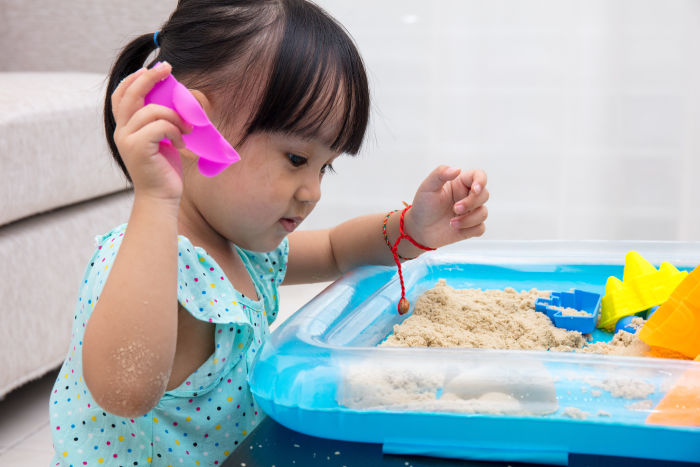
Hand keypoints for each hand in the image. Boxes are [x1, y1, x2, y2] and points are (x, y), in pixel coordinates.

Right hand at [111, 61, 191, 201]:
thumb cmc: (164, 169)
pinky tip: (181, 144)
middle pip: (130, 94)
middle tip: (168, 68)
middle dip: (149, 77)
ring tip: (186, 131)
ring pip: (151, 111)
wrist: (161, 197)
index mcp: (124, 128)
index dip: (134, 78)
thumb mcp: (161, 139)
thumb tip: (171, 95)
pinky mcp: (138, 147)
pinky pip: (160, 125)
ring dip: (175, 117)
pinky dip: (175, 131)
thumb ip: (159, 120)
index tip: (152, 69)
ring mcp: (127, 139)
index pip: (121, 95)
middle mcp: (121, 131)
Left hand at [405, 165, 488, 248]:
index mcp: (460, 184)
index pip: (478, 176)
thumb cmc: (423, 206)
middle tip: (455, 208)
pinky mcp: (471, 228)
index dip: (481, 181)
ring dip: (468, 219)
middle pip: (484, 195)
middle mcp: (468, 197)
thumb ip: (440, 174)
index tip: (475, 189)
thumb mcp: (427, 187)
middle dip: (471, 203)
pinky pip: (480, 228)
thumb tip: (457, 169)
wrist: (419, 229)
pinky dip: (469, 229)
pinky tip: (455, 229)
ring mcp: (470, 212)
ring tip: (451, 223)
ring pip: (483, 213)